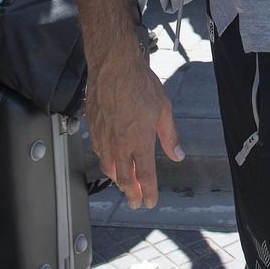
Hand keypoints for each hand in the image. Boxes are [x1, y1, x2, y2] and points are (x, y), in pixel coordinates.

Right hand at [86, 53, 182, 208]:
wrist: (113, 65)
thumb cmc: (139, 83)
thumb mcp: (163, 110)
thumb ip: (170, 136)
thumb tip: (177, 154)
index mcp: (139, 142)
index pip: (144, 177)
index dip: (148, 193)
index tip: (151, 203)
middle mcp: (119, 144)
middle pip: (124, 179)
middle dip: (131, 194)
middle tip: (135, 203)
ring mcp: (103, 137)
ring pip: (108, 168)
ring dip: (117, 180)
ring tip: (124, 185)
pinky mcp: (93, 128)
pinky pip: (98, 152)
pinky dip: (106, 162)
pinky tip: (110, 161)